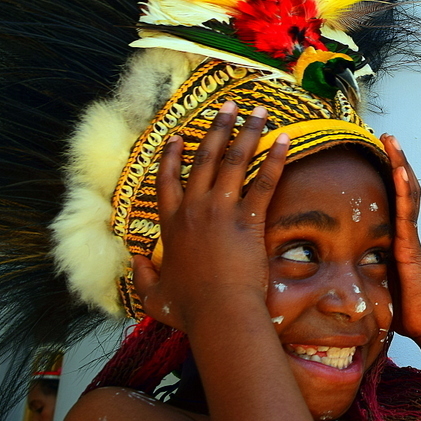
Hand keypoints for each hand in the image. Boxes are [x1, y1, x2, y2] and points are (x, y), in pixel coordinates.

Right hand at [132, 101, 289, 330]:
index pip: (167, 181)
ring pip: (233, 161)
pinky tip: (285, 138)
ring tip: (258, 110)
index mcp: (171, 226)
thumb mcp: (154, 296)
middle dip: (217, 128)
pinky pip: (264, 181)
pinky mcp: (249, 219)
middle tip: (228, 106)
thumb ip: (143, 277)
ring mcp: (221, 211)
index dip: (172, 157)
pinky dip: (276, 158)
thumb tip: (135, 261)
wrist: (219, 313)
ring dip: (247, 132)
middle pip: (204, 159)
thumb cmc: (188, 309)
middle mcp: (194, 210)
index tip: (178, 136)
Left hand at [381, 134, 420, 346]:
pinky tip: (399, 171)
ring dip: (400, 164)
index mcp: (397, 238)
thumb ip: (363, 274)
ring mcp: (410, 237)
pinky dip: (404, 190)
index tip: (377, 154)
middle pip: (403, 187)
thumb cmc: (406, 311)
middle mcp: (406, 232)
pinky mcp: (411, 246)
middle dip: (395, 160)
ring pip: (408, 192)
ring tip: (392, 140)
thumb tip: (337, 275)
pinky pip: (407, 212)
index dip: (387, 175)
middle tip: (385, 135)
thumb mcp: (376, 286)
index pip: (393, 198)